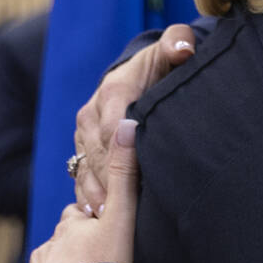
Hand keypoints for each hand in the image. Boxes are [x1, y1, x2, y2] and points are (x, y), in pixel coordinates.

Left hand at [25, 119, 140, 262]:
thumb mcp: (123, 218)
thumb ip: (126, 174)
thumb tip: (127, 124)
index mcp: (71, 225)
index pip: (81, 213)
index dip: (96, 218)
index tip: (109, 228)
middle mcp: (50, 245)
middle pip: (66, 239)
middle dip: (79, 245)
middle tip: (103, 259)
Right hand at [73, 24, 193, 210]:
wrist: (138, 72)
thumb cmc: (161, 64)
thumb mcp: (171, 49)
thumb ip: (177, 45)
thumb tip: (182, 49)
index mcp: (112, 92)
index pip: (113, 127)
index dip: (121, 153)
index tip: (134, 176)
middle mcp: (91, 114)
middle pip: (97, 153)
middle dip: (109, 180)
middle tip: (122, 207)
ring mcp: (83, 134)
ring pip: (85, 167)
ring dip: (96, 193)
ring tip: (108, 217)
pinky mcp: (81, 149)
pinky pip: (79, 175)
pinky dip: (87, 196)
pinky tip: (97, 217)